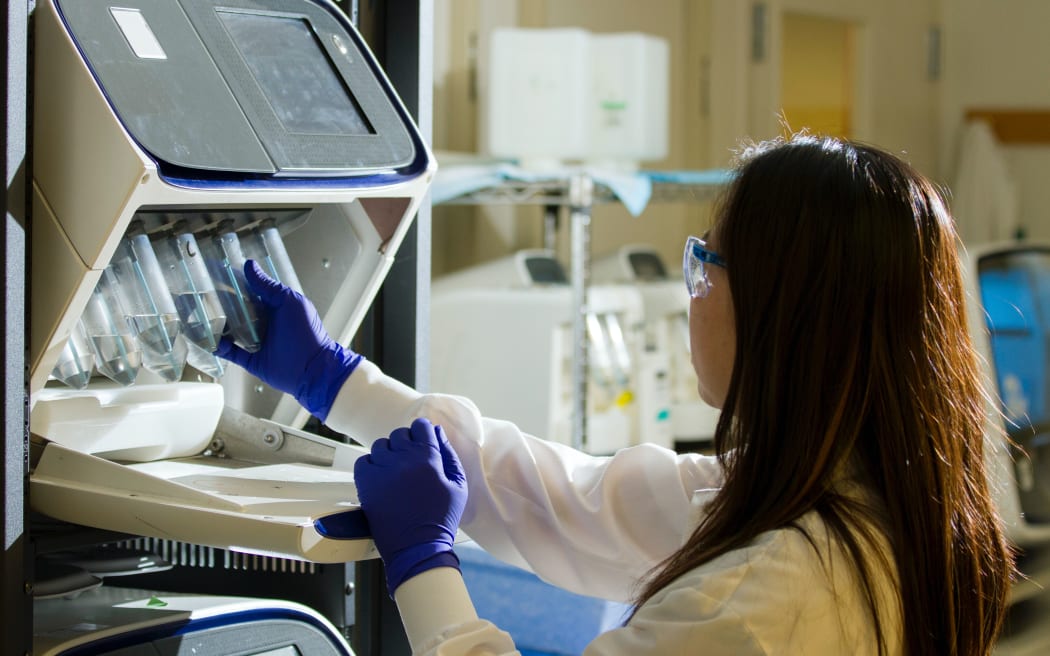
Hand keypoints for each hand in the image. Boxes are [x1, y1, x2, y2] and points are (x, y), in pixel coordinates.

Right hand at [215, 259, 361, 420]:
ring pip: (232, 331)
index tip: (216, 274)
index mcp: (274, 307)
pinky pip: (231, 353)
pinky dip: (219, 347)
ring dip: (218, 325)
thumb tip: (250, 266)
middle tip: (200, 295)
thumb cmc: (306, 332)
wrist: (312, 369)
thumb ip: (268, 286)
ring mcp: (258, 341)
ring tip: (200, 316)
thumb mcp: (289, 302)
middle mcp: (265, 323)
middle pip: (238, 311)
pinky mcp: (252, 360)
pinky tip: (210, 339)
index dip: (235, 284)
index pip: (251, 292)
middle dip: (221, 304)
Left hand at [354, 418, 466, 595]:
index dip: (423, 433)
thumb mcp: (458, 485)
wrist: (417, 548)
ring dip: (389, 454)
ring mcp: (382, 470)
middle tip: (411, 462)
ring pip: (381, 445)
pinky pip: (363, 461)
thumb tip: (438, 434)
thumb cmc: (440, 519)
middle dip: (407, 443)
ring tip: (395, 471)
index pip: (421, 426)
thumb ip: (449, 455)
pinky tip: (381, 478)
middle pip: (400, 434)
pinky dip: (371, 465)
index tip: (422, 442)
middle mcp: (403, 460)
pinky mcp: (366, 483)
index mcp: (428, 458)